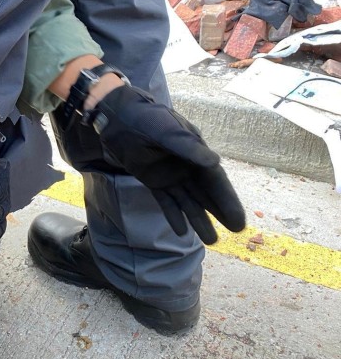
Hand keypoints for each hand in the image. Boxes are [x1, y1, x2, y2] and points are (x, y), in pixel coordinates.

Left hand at [91, 84, 244, 243]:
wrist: (119, 117)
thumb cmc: (146, 119)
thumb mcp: (167, 131)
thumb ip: (187, 147)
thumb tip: (215, 162)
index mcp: (195, 152)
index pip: (215, 180)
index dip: (227, 200)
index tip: (238, 221)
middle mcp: (186, 166)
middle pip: (206, 193)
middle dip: (219, 212)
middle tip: (235, 232)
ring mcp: (170, 175)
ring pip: (188, 201)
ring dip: (198, 219)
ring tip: (211, 240)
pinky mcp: (153, 180)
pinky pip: (166, 201)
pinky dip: (173, 215)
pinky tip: (182, 231)